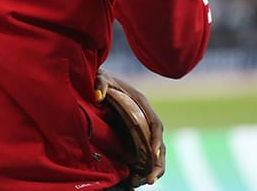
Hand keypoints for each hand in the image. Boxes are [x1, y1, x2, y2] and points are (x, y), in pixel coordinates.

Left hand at [95, 68, 165, 185]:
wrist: (97, 81)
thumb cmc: (100, 78)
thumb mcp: (100, 77)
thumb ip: (100, 84)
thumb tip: (97, 96)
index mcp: (142, 104)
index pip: (155, 124)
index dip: (156, 139)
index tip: (154, 153)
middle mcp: (145, 118)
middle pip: (158, 144)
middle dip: (157, 163)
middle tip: (150, 180)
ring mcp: (141, 128)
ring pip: (153, 153)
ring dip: (151, 169)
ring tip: (141, 183)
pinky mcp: (134, 136)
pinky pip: (142, 155)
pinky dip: (140, 168)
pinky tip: (132, 180)